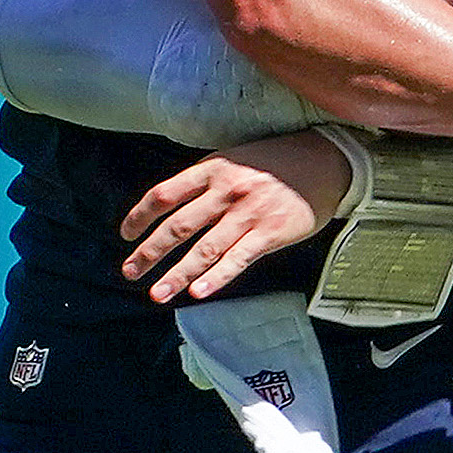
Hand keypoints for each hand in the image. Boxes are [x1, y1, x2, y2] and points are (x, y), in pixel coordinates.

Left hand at [120, 130, 356, 304]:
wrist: (326, 161)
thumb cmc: (277, 162)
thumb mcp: (236, 158)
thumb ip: (206, 180)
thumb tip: (172, 207)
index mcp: (213, 169)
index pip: (165, 195)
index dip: (140, 216)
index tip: (126, 235)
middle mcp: (227, 191)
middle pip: (178, 226)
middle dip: (150, 252)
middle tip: (130, 271)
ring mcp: (249, 214)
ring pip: (204, 249)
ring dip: (177, 275)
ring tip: (157, 294)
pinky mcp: (270, 233)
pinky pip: (238, 259)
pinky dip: (216, 278)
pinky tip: (198, 292)